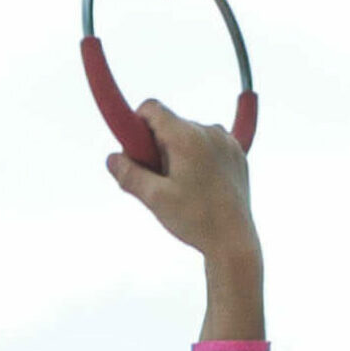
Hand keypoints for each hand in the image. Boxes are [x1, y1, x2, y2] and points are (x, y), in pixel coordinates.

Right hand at [107, 101, 259, 261]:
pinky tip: (198, 182)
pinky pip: (208, 144)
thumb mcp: (155, 199)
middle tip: (159, 179)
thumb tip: (112, 159)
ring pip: (189, 134)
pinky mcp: (237, 153)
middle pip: (170, 123)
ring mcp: (226, 141)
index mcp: (187, 138)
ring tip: (182, 186)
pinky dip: (198, 157)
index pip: (152, 108)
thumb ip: (129, 175)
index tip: (137, 151)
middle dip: (157, 145)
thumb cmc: (196, 220)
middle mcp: (209, 131)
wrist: (234, 242)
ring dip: (178, 152)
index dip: (137, 125)